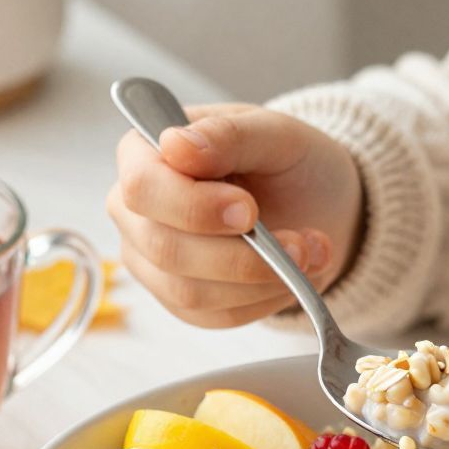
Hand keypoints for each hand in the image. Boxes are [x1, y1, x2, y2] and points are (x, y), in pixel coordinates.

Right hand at [107, 103, 364, 327]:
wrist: (313, 202)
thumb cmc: (286, 159)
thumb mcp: (274, 132)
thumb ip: (226, 135)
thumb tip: (175, 145)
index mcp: (143, 154)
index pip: (142, 188)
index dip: (193, 207)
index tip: (248, 210)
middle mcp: (135, 212)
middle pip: (164, 248)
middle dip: (240, 255)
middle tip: (300, 243)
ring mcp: (152, 260)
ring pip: (188, 292)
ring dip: (260, 281)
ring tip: (309, 254)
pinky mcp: (180, 300)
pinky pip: (214, 316)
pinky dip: (263, 300)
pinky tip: (293, 275)